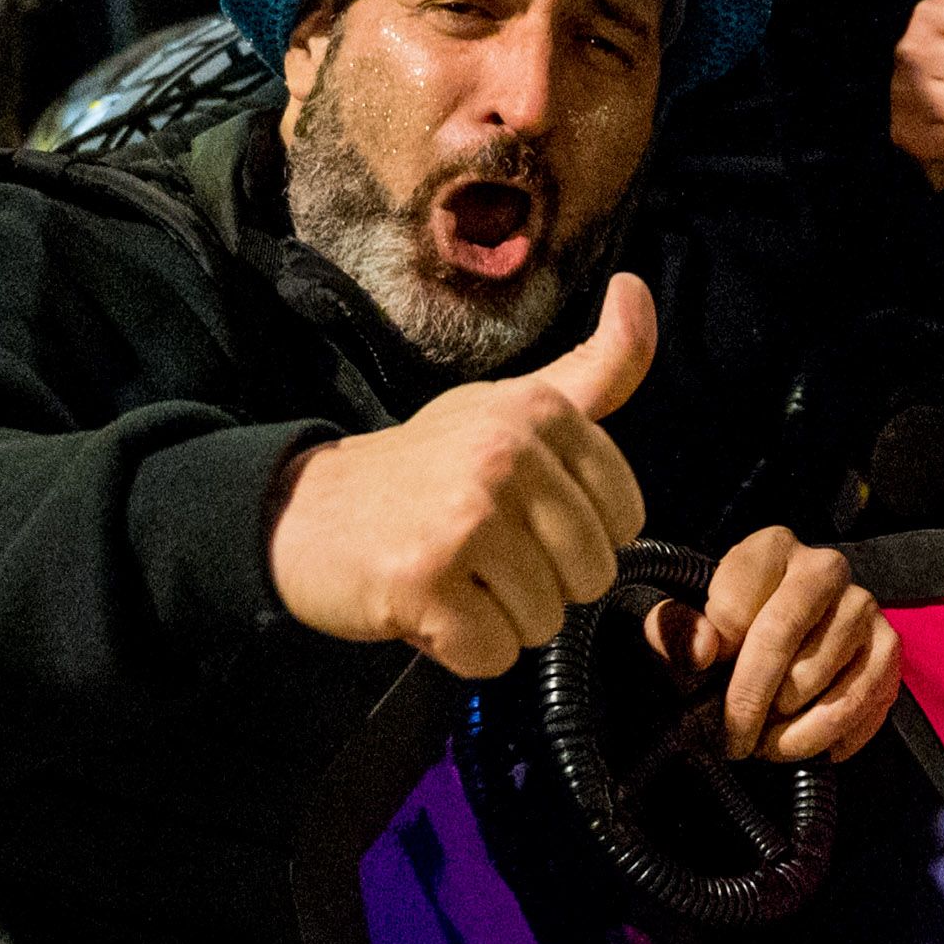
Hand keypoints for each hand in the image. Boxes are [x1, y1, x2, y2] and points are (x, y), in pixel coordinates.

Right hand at [266, 270, 653, 675]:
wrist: (305, 512)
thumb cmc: (425, 468)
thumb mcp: (514, 406)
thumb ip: (595, 367)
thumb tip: (638, 288)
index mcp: (539, 412)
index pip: (625, 516)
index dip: (578, 535)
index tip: (523, 516)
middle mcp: (506, 455)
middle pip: (590, 574)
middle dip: (541, 584)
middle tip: (481, 554)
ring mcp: (464, 517)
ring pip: (544, 621)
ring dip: (500, 619)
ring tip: (453, 578)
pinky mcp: (424, 580)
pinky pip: (492, 655)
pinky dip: (462, 650)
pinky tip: (428, 608)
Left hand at [647, 526, 900, 763]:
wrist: (789, 629)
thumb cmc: (730, 627)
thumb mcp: (686, 619)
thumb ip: (672, 628)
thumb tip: (702, 650)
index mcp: (771, 549)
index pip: (737, 609)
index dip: (717, 662)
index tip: (703, 691)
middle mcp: (825, 569)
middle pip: (781, 640)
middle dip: (751, 703)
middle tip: (734, 741)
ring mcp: (865, 608)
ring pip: (826, 681)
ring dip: (792, 731)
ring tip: (766, 744)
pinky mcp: (890, 647)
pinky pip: (865, 705)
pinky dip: (832, 738)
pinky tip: (805, 744)